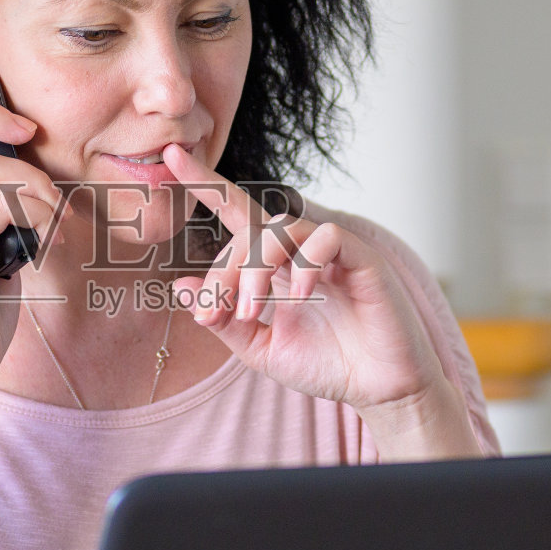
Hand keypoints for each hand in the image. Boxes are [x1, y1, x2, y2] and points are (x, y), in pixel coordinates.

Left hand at [164, 144, 477, 457]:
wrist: (378, 392)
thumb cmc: (326, 367)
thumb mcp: (260, 348)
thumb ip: (224, 319)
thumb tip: (180, 288)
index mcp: (277, 266)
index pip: (238, 215)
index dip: (207, 184)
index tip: (172, 157)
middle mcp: (303, 251)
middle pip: (249, 231)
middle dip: (223, 271)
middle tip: (216, 313)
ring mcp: (334, 252)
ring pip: (281, 227)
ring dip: (254, 269)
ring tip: (252, 312)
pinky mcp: (364, 259)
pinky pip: (326, 238)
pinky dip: (304, 263)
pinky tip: (299, 295)